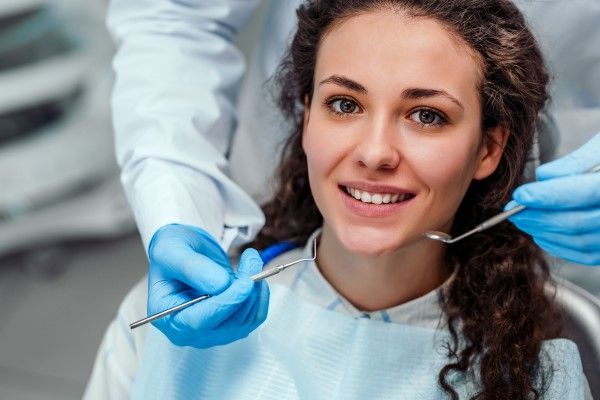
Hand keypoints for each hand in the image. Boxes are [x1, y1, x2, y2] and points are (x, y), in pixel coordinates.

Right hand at [147, 224, 268, 346]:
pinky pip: (255, 316)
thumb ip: (192, 267)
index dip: (224, 304)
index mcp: (168, 318)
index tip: (246, 283)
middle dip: (244, 292)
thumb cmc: (172, 251)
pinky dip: (260, 295)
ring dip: (255, 289)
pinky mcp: (231, 324)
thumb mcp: (172, 251)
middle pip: (227, 323)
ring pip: (246, 320)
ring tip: (250, 259)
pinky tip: (254, 275)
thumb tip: (221, 284)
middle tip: (251, 258)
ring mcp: (213, 331)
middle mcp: (190, 331)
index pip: (199, 321)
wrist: (185, 252)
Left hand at [505, 133, 599, 264]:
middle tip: (512, 209)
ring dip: (544, 232)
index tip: (520, 195)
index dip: (548, 196)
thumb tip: (542, 178)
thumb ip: (576, 162)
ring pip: (580, 241)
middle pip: (577, 222)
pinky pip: (589, 255)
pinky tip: (542, 234)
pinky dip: (560, 246)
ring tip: (523, 219)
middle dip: (538, 216)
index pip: (585, 193)